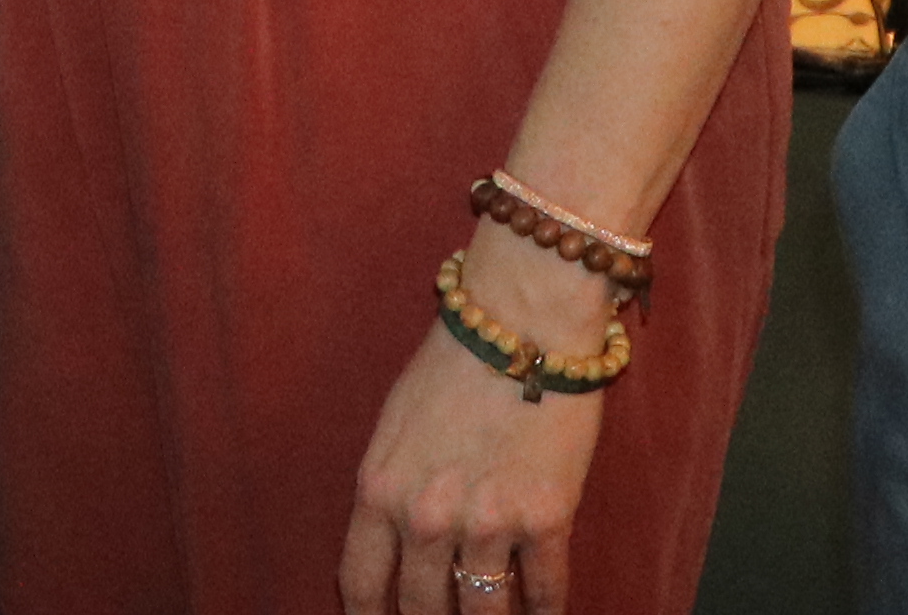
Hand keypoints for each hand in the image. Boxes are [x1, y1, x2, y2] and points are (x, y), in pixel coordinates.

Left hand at [340, 244, 604, 613]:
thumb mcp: (395, 424)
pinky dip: (545, 611)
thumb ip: (392, 487)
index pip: (361, 583)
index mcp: (380, 491)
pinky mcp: (546, 519)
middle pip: (423, 608)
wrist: (522, 322)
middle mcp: (427, 518)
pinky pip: (545, 590)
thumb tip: (396, 543)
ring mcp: (488, 524)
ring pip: (485, 610)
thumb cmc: (454, 361)